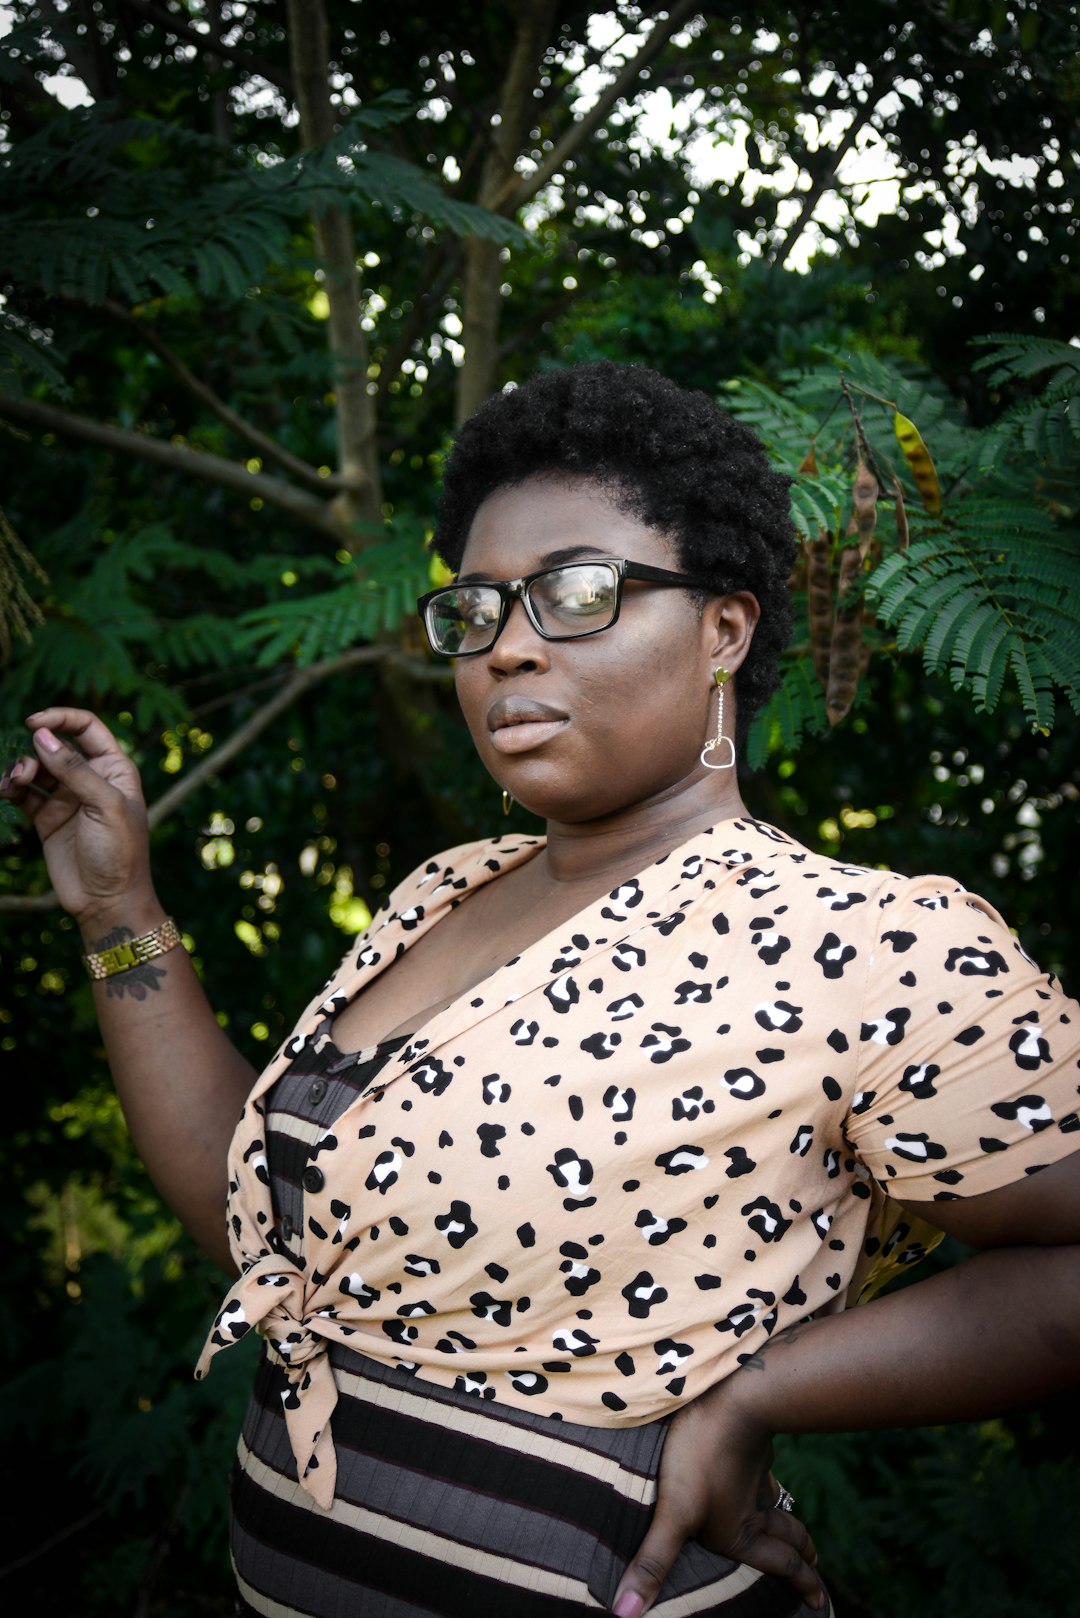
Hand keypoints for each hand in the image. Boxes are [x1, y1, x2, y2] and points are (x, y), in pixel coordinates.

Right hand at [1, 708, 155, 930]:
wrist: (107, 901)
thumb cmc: (119, 852)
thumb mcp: (104, 806)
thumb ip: (74, 771)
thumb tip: (42, 737)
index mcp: (115, 768)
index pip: (86, 727)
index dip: (61, 718)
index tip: (33, 722)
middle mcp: (91, 778)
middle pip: (55, 745)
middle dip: (34, 750)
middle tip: (25, 771)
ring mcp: (67, 797)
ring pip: (36, 768)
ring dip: (20, 769)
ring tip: (14, 783)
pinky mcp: (47, 817)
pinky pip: (23, 793)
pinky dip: (10, 788)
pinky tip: (3, 791)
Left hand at [611, 1377, 823, 1616]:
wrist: (734, 1395)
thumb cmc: (702, 1456)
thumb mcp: (673, 1513)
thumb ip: (653, 1561)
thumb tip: (626, 1613)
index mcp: (742, 1532)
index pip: (781, 1565)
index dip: (803, 1585)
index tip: (819, 1604)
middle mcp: (755, 1507)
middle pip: (789, 1537)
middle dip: (803, 1555)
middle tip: (816, 1567)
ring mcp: (756, 1473)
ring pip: (777, 1502)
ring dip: (787, 1518)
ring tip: (791, 1528)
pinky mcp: (749, 1444)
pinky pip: (762, 1470)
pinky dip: (765, 1480)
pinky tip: (756, 1472)